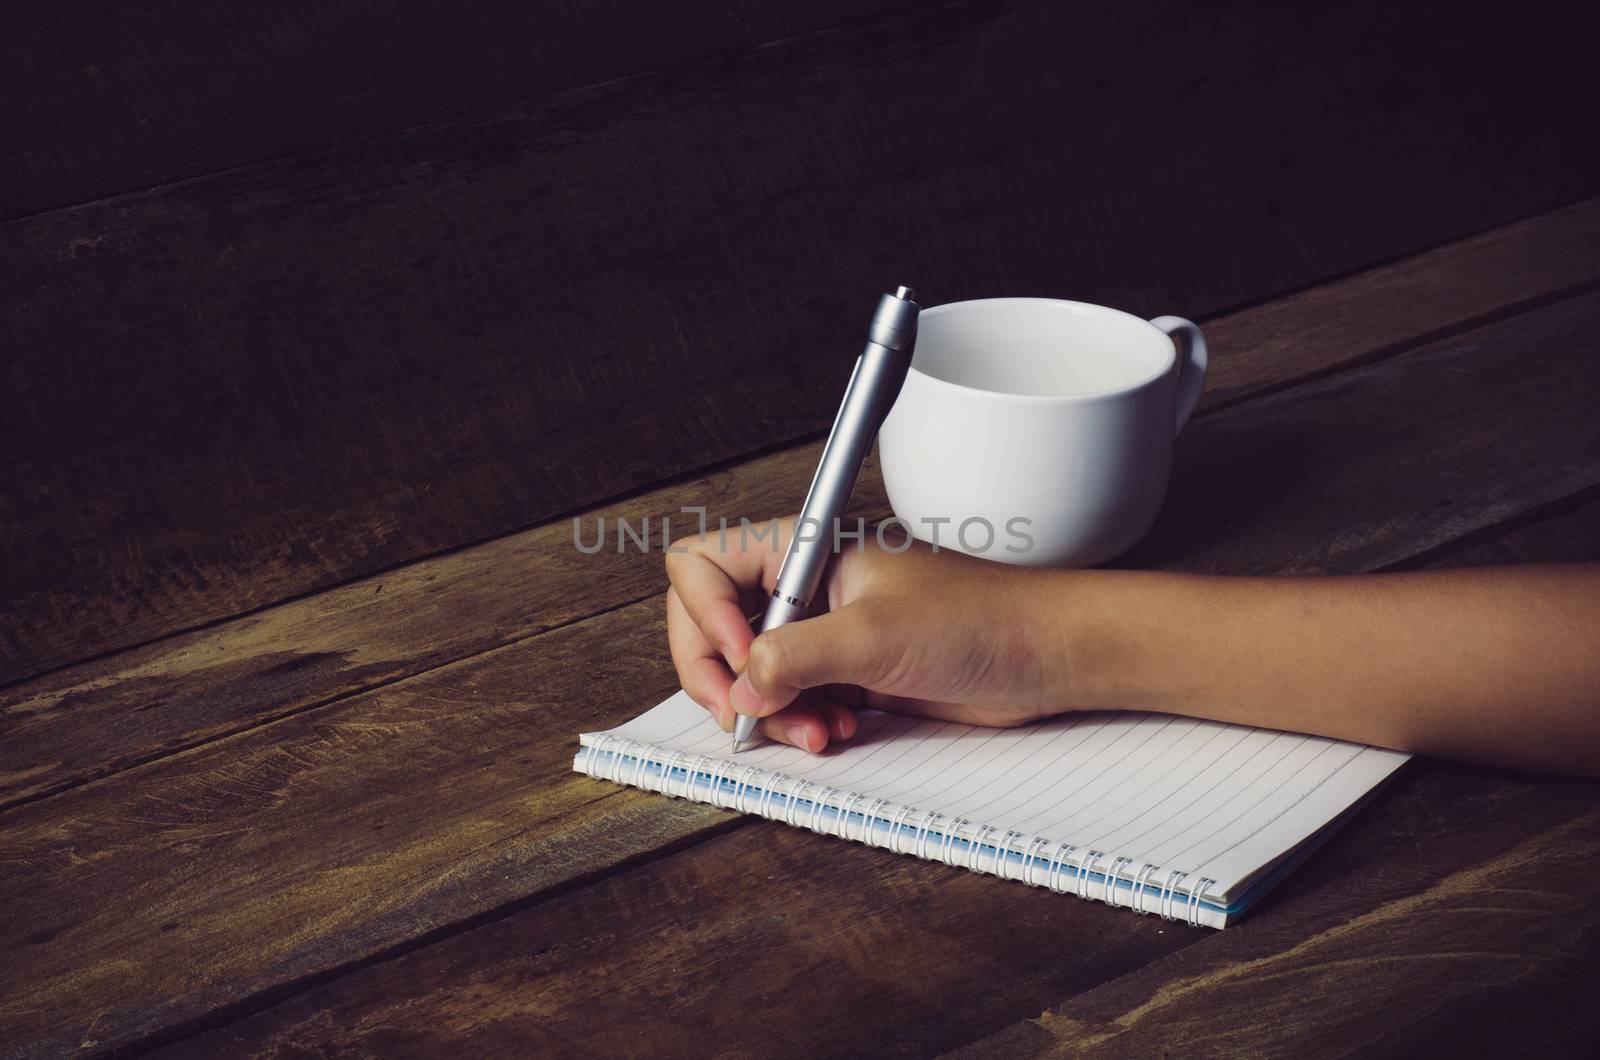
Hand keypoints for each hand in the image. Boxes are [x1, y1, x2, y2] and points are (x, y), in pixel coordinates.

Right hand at [665, 517, 1074, 752]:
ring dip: (771, 712)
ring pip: (750, 672)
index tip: (741, 657)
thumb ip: (797, 655)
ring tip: (815, 731)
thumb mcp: (876, 635)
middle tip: (748, 716)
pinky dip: (799, 724)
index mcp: (805, 549)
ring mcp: (823, 630)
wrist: (1045, 655)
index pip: (705, 566)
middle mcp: (805, 586)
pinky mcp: (844, 671)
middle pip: (714, 626)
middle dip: (727, 678)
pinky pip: (790, 700)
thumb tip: (742, 683)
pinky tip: (834, 731)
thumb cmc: (982, 618)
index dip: (706, 616)